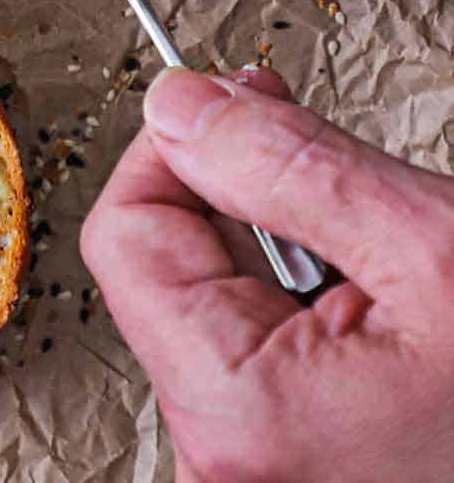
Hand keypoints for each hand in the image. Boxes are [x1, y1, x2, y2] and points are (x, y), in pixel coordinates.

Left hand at [81, 66, 453, 482]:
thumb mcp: (423, 244)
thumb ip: (284, 164)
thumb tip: (178, 105)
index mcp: (242, 417)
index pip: (126, 233)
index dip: (179, 147)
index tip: (235, 104)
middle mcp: (227, 463)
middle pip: (164, 266)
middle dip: (239, 192)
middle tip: (317, 156)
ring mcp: (255, 470)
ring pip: (210, 299)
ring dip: (282, 245)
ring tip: (375, 253)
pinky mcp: (288, 465)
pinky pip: (254, 349)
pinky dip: (305, 298)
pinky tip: (376, 304)